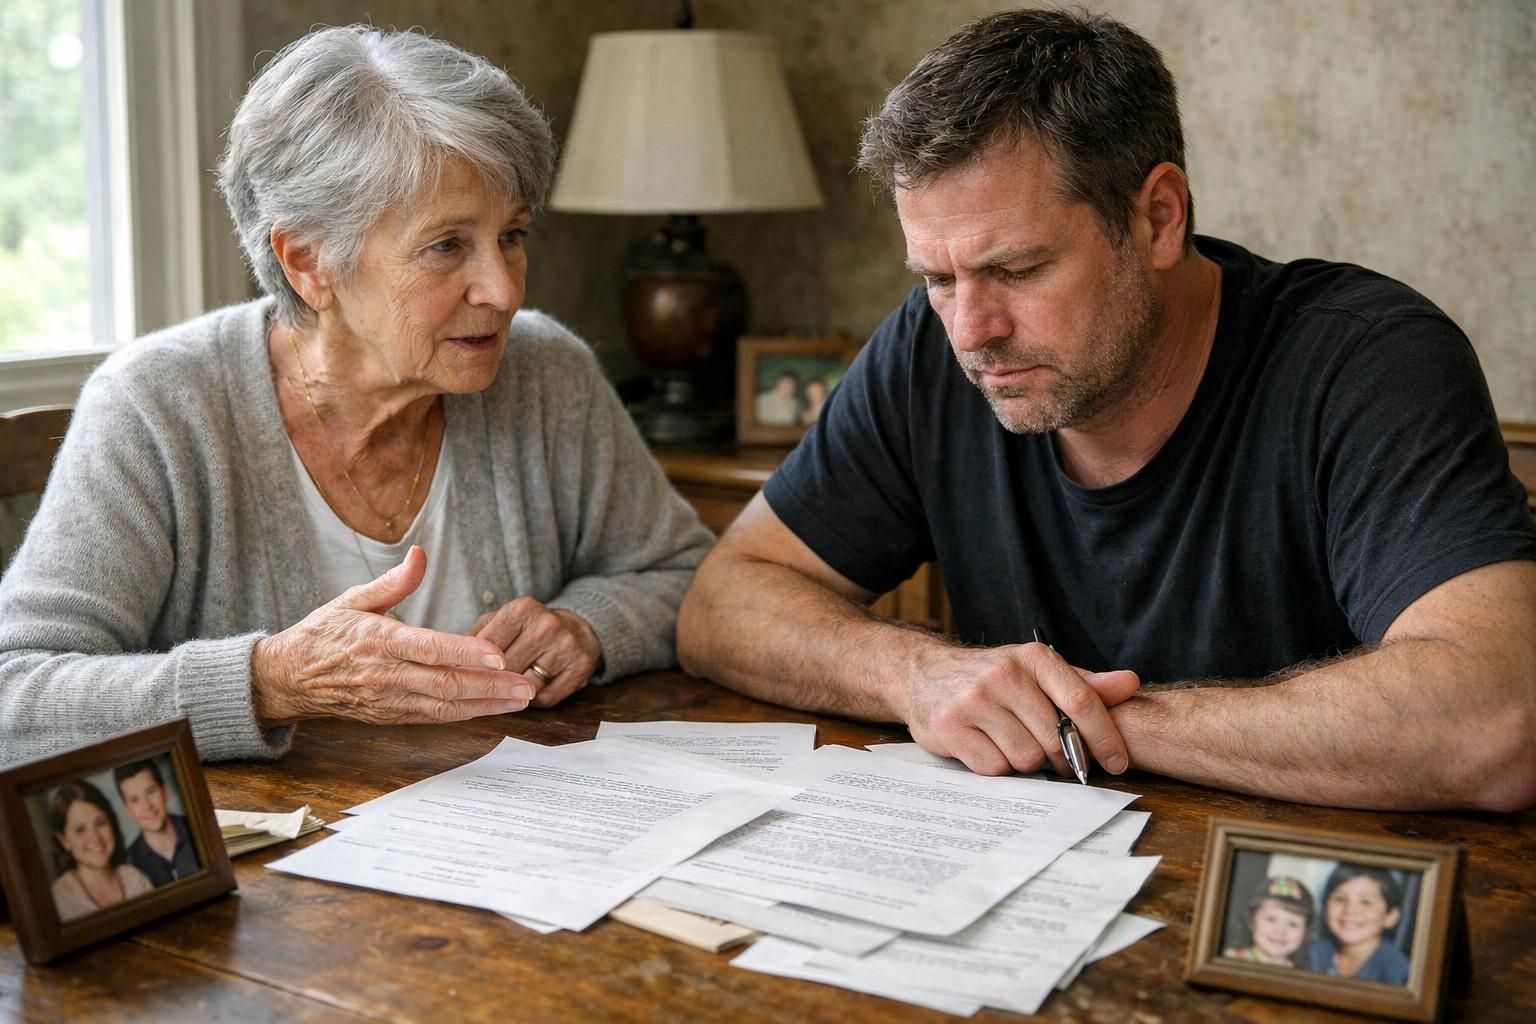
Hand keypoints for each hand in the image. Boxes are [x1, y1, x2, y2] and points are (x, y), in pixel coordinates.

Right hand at [251, 546, 535, 725]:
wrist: (289, 678)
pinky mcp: (391, 716)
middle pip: (445, 684)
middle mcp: (385, 674)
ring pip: (445, 707)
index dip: (465, 652)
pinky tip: (492, 707)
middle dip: (490, 686)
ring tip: (522, 699)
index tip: (498, 654)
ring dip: (486, 704)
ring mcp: (389, 700)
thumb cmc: (324, 634)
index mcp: (377, 640)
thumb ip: (393, 582)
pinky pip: (434, 718)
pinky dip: (466, 714)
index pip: (428, 648)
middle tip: (527, 685)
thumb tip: (420, 554)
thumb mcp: (353, 599)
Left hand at [468, 598, 602, 707]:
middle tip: (484, 687)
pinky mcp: (580, 668)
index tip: (464, 677)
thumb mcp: (503, 621)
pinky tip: (532, 690)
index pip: (488, 644)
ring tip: (510, 687)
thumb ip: (475, 637)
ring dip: (513, 693)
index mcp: (523, 609)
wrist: (580, 629)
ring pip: (525, 686)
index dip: (473, 665)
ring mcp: (566, 647)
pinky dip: (534, 700)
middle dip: (492, 681)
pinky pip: (545, 698)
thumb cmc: (531, 628)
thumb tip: (450, 663)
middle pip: (506, 668)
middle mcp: (547, 625)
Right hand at [897, 641, 1139, 777]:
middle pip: (1055, 739)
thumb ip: (1083, 682)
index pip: (1080, 702)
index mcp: (1032, 658)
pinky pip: (993, 767)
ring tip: (1011, 742)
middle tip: (1053, 756)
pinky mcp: (950, 727)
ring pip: (1025, 758)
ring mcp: (973, 701)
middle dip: (1061, 757)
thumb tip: (1130, 683)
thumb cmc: (990, 677)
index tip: (1116, 763)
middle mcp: (1003, 674)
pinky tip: (986, 746)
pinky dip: (996, 766)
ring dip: (1025, 761)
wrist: (923, 674)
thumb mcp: (1035, 671)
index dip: (1105, 737)